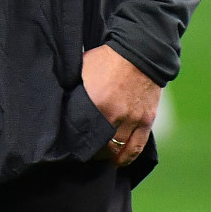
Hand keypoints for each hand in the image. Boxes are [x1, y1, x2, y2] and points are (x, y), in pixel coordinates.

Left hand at [81, 45, 161, 167]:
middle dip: (92, 152)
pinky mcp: (146, 120)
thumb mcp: (84, 70)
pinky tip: (120, 161)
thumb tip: (64, 103)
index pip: (83, 133)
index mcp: (96, 102)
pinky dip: (127, 157)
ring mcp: (133, 119)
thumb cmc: (107, 58)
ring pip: (119, 150)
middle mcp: (115, 115)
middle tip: (85, 152)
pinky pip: (137, 147)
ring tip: (102, 157)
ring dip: (109, 157)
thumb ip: (76, 90)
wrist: (139, 50)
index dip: (76, 144)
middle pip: (101, 145)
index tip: (72, 146)